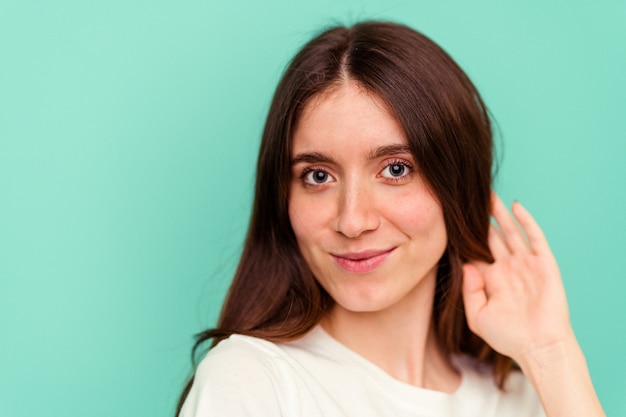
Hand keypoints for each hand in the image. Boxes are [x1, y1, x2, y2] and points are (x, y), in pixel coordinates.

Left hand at [462, 193, 574, 363]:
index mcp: (492, 278)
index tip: (450, 217)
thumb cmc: (508, 337)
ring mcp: (526, 264)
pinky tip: (516, 207)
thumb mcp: (477, 316)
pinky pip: (534, 238)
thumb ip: (469, 290)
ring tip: (488, 193)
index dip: (465, 235)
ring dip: (500, 213)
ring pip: (510, 231)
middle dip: (481, 217)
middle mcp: (508, 267)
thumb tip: (467, 264)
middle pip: (492, 235)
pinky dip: (526, 221)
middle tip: (468, 196)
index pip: (476, 250)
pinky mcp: (544, 264)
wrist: (538, 347)